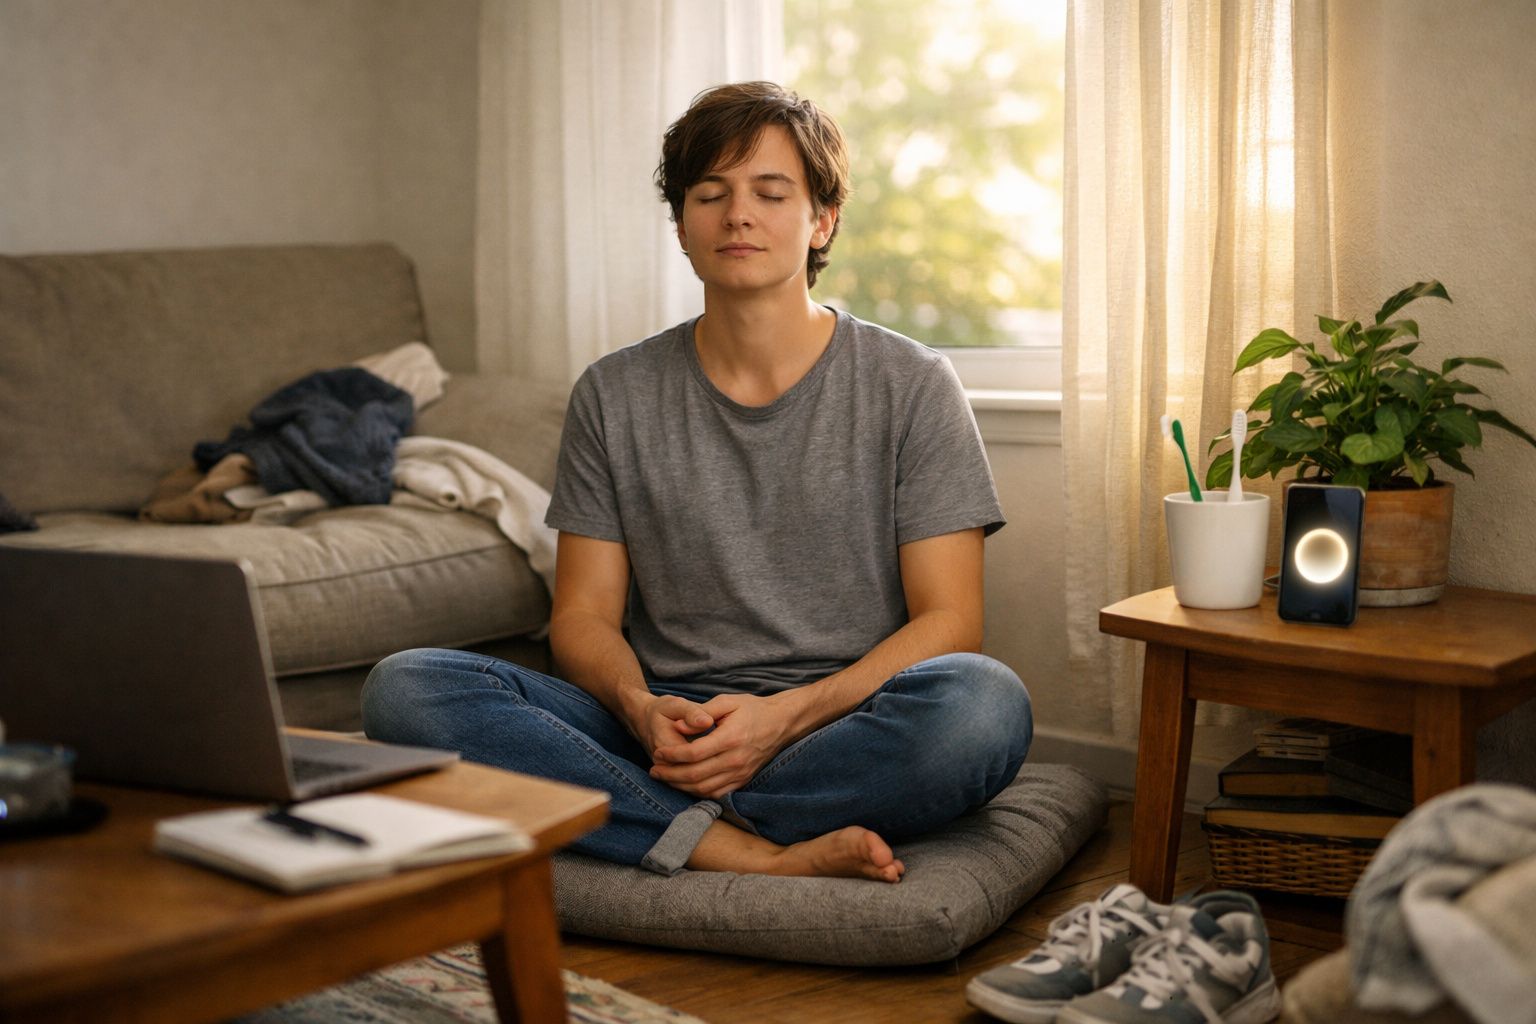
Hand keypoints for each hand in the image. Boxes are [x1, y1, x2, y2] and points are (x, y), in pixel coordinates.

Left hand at [649, 693, 793, 798]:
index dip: (673, 755)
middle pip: (696, 775)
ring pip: (704, 788)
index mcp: (731, 738)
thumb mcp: (727, 702)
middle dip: (671, 774)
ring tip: (664, 777)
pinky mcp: (743, 780)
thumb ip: (701, 713)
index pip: (694, 753)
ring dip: (680, 786)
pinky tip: (684, 785)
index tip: (658, 752)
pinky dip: (697, 792)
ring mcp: (741, 773)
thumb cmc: (752, 709)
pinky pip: (717, 793)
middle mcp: (736, 759)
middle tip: (654, 770)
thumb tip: (678, 727)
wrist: (781, 723)